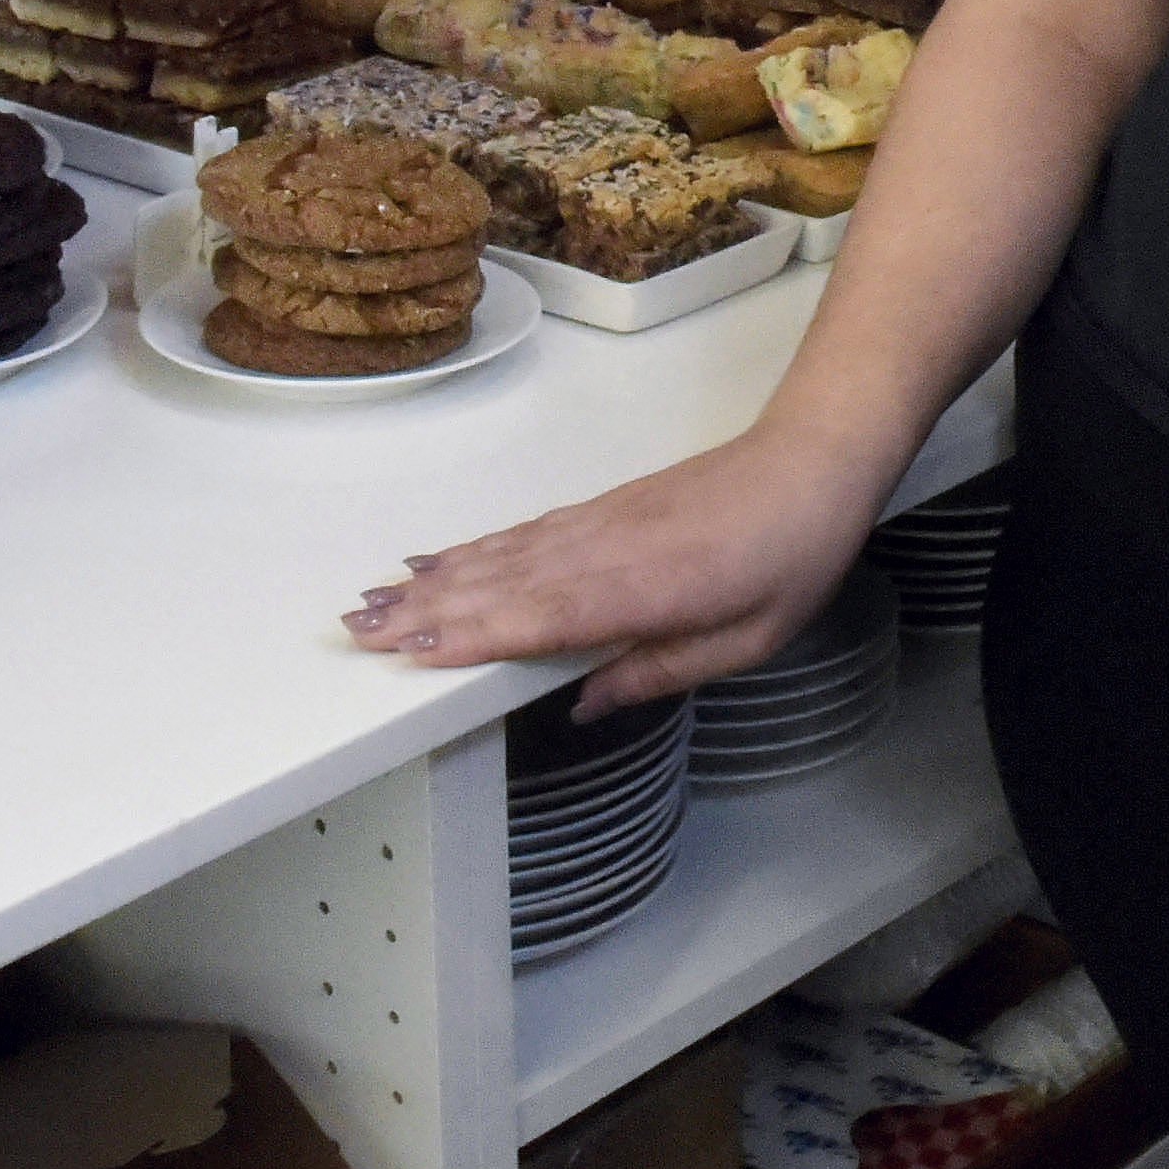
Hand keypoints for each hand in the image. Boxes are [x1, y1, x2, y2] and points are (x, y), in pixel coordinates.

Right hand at [346, 424, 885, 713]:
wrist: (811, 463)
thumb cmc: (791, 555)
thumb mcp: (746, 639)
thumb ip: (657, 672)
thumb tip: (581, 706)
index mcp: (648, 589)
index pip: (546, 617)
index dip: (477, 633)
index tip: (415, 649)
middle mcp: (608, 551)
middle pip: (503, 584)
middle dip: (427, 610)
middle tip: (357, 631)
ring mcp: (598, 525)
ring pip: (502, 557)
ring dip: (435, 580)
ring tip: (375, 600)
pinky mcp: (599, 511)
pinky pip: (522, 535)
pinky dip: (473, 550)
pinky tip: (440, 562)